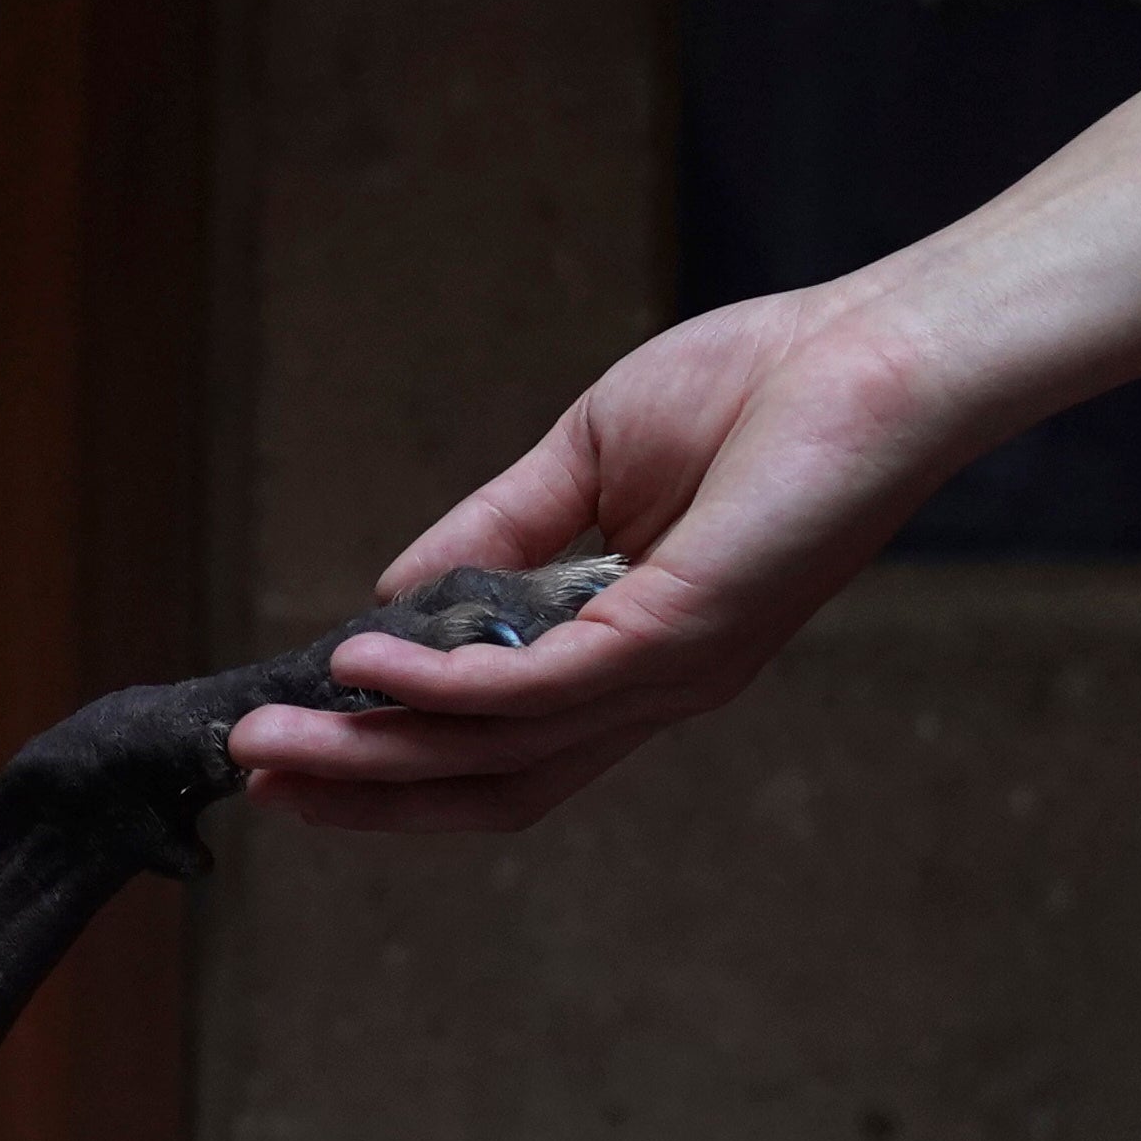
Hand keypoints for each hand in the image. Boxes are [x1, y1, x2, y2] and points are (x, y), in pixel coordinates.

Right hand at [225, 284, 963, 830]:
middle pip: (489, 783)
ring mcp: (670, 673)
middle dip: (363, 790)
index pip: (505, 744)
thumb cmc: (764, 386)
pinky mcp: (680, 635)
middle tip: (257, 781)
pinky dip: (438, 687)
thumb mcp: (588, 462)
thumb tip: (390, 600)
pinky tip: (362, 669)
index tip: (296, 746)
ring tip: (272, 746)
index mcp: (638, 655)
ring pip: (495, 750)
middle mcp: (655, 688)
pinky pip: (535, 687)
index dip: (396, 758)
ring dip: (370, 754)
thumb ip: (495, 536)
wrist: (884, 350)